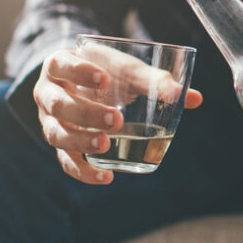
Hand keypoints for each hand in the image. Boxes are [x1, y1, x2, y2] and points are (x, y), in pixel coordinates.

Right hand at [33, 48, 202, 184]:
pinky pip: (66, 162)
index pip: (61, 64)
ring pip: (57, 134)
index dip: (80, 71)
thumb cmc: (106, 71)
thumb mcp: (125, 69)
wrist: (81, 83)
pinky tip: (106, 178)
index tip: (105, 78)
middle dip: (87, 113)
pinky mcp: (60, 145)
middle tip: (117, 119)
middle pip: (59, 105)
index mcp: (59, 65)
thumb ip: (155, 81)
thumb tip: (195, 99)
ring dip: (81, 142)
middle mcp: (48, 94)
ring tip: (106, 145)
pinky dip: (84, 172)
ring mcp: (49, 122)